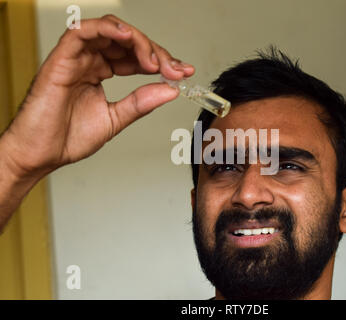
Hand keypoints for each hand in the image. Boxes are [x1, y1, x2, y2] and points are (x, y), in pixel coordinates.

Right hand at [0, 14, 193, 180]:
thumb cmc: (68, 138)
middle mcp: (89, 61)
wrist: (40, 155)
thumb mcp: (115, 119)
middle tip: (174, 69)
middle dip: (155, 52)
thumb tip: (170, 90)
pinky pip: (81, 32)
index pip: (135, 57)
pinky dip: (106, 29)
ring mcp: (75, 59)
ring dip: (137, 40)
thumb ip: (141, 102)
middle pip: (127, 42)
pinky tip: (128, 38)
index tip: (183, 72)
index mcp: (100, 72)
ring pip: (109, 31)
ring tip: (155, 61)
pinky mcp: (60, 60)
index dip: (161, 61)